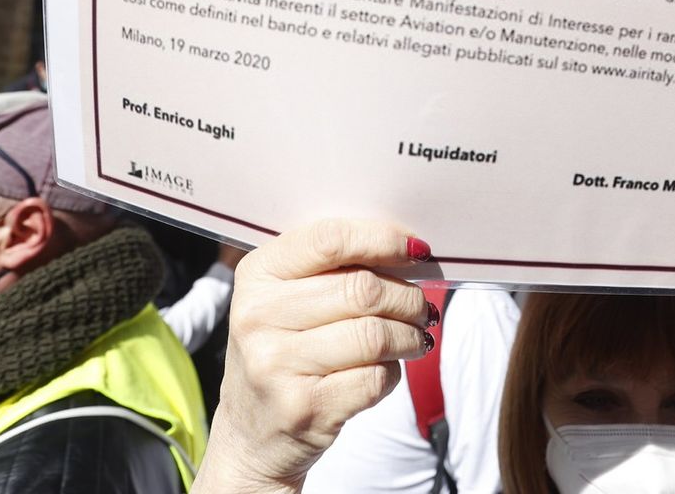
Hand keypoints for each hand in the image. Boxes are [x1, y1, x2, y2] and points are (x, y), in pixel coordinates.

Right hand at [195, 219, 434, 493]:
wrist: (251, 435)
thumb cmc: (283, 352)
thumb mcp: (286, 299)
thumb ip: (333, 268)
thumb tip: (408, 250)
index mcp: (256, 275)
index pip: (329, 240)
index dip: (383, 240)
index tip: (417, 251)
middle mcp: (258, 316)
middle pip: (363, 290)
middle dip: (408, 298)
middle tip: (422, 308)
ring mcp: (276, 365)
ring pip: (375, 335)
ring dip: (410, 336)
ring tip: (416, 338)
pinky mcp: (303, 409)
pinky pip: (375, 378)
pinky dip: (394, 372)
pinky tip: (387, 369)